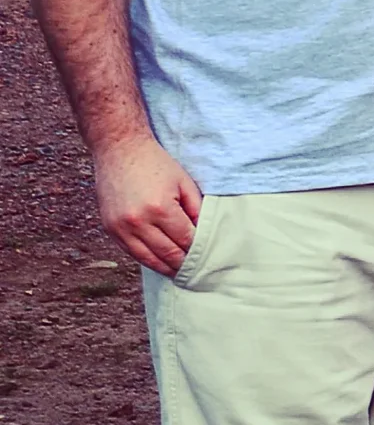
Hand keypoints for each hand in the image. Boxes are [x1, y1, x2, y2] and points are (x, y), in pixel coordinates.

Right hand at [94, 134, 200, 273]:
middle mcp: (138, 221)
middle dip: (186, 264)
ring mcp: (121, 227)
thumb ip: (197, 210)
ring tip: (183, 274)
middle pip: (168, 254)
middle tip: (201, 272)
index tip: (212, 258)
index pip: (186, 241)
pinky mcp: (110, 229)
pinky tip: (161, 264)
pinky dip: (148, 260)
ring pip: (148, 259)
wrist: (119, 150)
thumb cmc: (157, 164)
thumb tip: (206, 235)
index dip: (200, 251)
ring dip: (167, 268)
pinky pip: (131, 252)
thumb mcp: (185, 183)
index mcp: (161, 209)